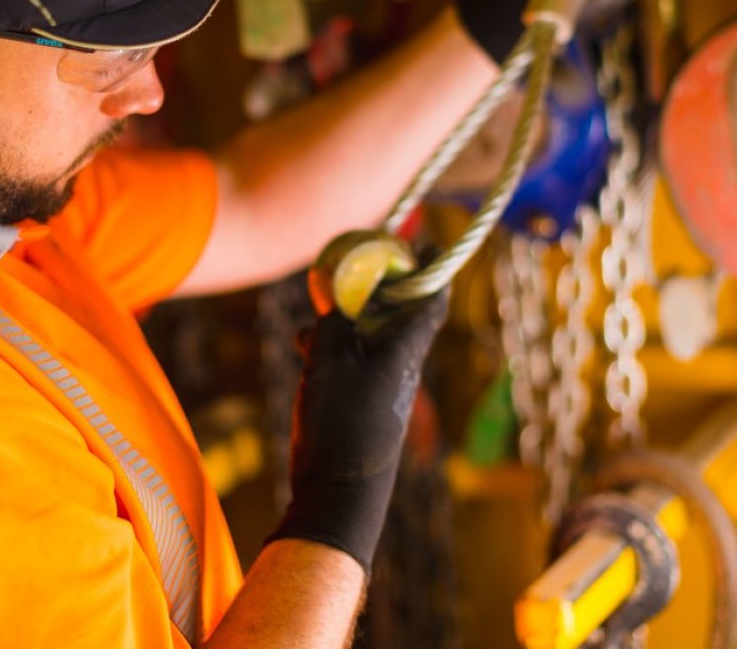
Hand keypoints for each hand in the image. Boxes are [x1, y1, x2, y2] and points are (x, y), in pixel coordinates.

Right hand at [265, 291, 448, 571]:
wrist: (339, 492)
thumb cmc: (340, 422)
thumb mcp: (328, 359)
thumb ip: (333, 321)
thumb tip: (336, 295)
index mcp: (404, 350)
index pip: (431, 300)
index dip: (430, 269)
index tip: (420, 244)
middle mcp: (399, 365)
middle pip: (399, 313)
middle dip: (377, 286)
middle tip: (354, 264)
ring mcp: (381, 386)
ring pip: (370, 336)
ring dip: (347, 317)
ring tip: (316, 307)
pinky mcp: (362, 404)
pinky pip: (353, 361)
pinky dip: (332, 346)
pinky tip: (304, 344)